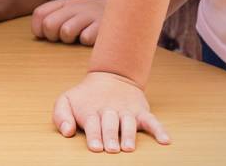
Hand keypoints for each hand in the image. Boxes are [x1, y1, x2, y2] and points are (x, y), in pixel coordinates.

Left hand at [33, 0, 106, 45]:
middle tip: (64, 37)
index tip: (47, 36)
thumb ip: (53, 16)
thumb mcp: (71, 10)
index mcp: (64, 3)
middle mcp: (75, 7)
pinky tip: (93, 37)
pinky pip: (85, 38)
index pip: (39, 14)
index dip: (38, 29)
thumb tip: (37, 33)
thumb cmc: (91, 16)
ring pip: (65, 32)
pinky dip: (87, 41)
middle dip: (53, 37)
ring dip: (70, 40)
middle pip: (49, 25)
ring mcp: (89, 15)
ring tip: (78, 36)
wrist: (125, 6)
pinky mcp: (103, 25)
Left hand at [53, 72, 169, 153]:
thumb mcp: (66, 101)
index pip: (92, 124)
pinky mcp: (141, 112)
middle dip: (110, 136)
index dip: (94, 135)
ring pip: (128, 123)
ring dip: (129, 135)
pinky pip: (152, 120)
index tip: (95, 147)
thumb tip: (66, 131)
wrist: (111, 77)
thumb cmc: (86, 97)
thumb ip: (60, 115)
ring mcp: (126, 111)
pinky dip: (159, 130)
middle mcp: (109, 111)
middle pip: (110, 125)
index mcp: (91, 111)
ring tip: (128, 147)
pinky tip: (165, 141)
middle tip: (111, 149)